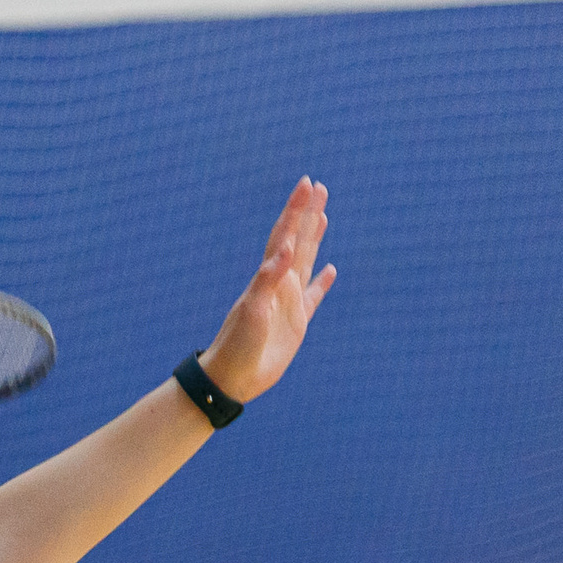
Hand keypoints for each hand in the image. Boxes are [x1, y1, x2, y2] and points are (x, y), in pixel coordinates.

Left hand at [199, 178, 335, 403]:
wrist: (231, 378)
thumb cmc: (238, 345)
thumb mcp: (252, 310)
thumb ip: (268, 279)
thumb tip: (285, 249)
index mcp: (269, 278)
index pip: (284, 235)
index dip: (296, 210)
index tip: (308, 184)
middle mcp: (279, 284)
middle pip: (297, 240)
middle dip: (307, 214)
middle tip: (318, 187)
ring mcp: (288, 302)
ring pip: (306, 261)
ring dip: (314, 238)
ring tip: (323, 216)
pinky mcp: (297, 323)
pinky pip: (314, 296)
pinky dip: (323, 282)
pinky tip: (330, 271)